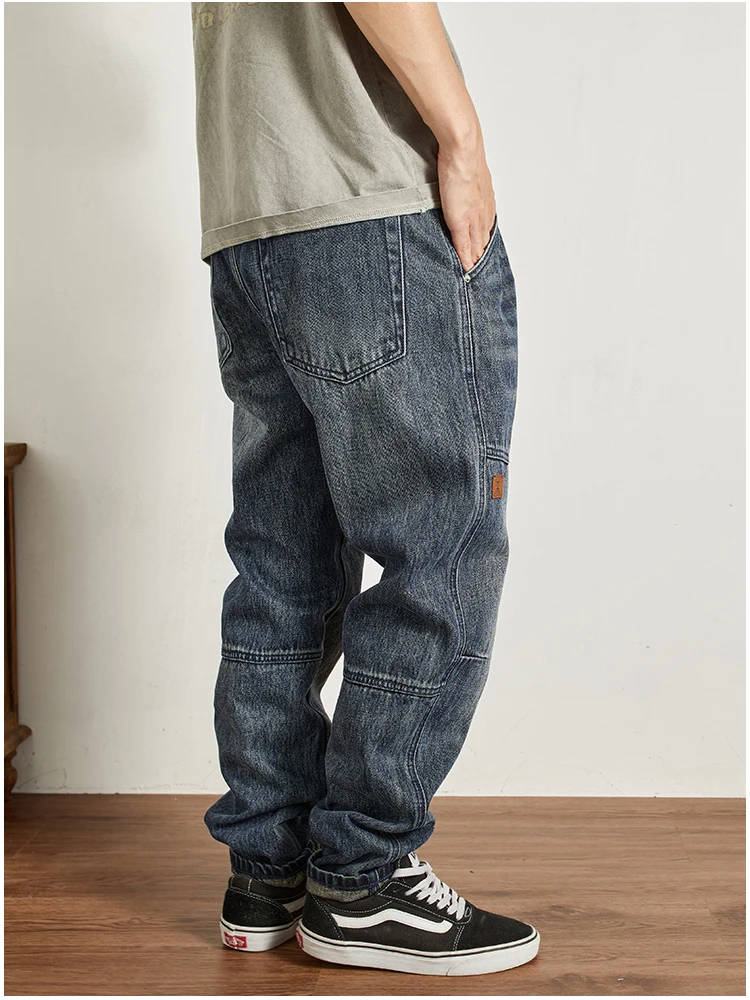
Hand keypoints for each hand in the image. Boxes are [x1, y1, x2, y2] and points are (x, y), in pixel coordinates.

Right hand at [437, 130, 495, 272]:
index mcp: (486, 203)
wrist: (463, 150)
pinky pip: (465, 248)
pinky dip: (465, 260)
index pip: (485, 232)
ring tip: (471, 278)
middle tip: (479, 276)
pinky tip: (465, 270)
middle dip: (481, 259)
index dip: (483, 247)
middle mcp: (484, 213)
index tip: (480, 259)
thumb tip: (462, 186)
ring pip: (477, 248)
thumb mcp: (469, 175)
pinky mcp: (462, 222)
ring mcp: (475, 219)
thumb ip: (467, 187)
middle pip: (484, 244)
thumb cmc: (463, 156)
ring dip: (475, 263)